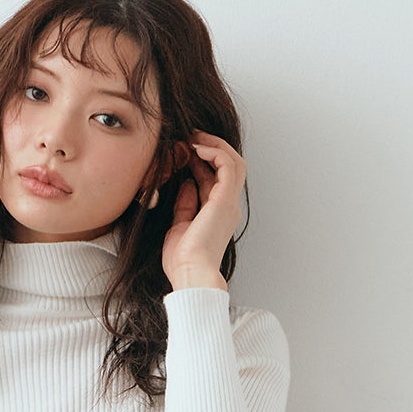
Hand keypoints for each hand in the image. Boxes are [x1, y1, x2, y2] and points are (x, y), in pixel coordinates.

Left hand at [161, 130, 245, 287]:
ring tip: (194, 137)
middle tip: (190, 137)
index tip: (182, 152)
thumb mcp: (180, 225)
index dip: (200, 162)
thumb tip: (186, 183)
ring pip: (233, 161)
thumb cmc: (183, 260)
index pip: (214, 179)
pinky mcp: (225, 199)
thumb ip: (185, 204)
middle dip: (211, 147)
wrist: (191, 274)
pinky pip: (227, 165)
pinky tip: (197, 148)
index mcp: (218, 214)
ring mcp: (229, 202)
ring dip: (214, 145)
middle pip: (229, 166)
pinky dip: (214, 151)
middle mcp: (228, 207)